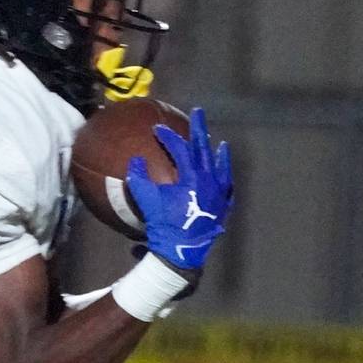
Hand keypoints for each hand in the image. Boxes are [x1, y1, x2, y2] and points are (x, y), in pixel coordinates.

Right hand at [126, 106, 231, 270]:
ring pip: (221, 166)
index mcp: (192, 176)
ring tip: (219, 143)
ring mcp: (220, 193)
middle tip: (198, 112)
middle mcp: (210, 179)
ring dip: (218, 153)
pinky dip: (225, 176)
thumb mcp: (146, 200)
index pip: (180, 149)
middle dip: (200, 128)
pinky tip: (224, 174)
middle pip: (205, 148)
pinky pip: (227, 186)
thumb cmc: (163, 225)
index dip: (168, 137)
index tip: (158, 130)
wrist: (182, 249)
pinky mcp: (223, 206)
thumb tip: (135, 160)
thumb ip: (139, 177)